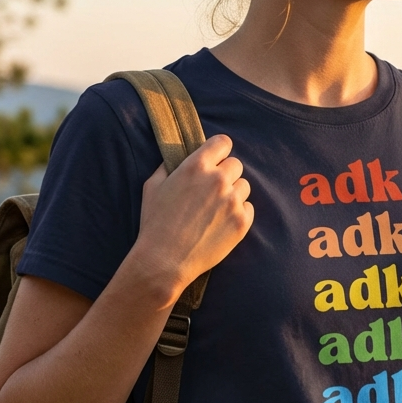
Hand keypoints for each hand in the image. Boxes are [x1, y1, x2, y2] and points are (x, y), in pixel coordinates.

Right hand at [135, 133, 253, 304]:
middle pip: (236, 165)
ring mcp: (232, 202)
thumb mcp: (153, 186)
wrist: (165, 260)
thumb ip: (169, 165)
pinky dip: (239, 212)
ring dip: (234, 193)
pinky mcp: (241, 222)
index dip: (220, 150)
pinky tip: (222, 222)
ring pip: (244, 186)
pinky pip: (249, 208)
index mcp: (196, 166)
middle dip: (226, 174)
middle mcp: (218, 180)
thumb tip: (179, 156)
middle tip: (213, 189)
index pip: (223, 142)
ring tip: (216, 208)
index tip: (217, 158)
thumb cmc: (155, 223)